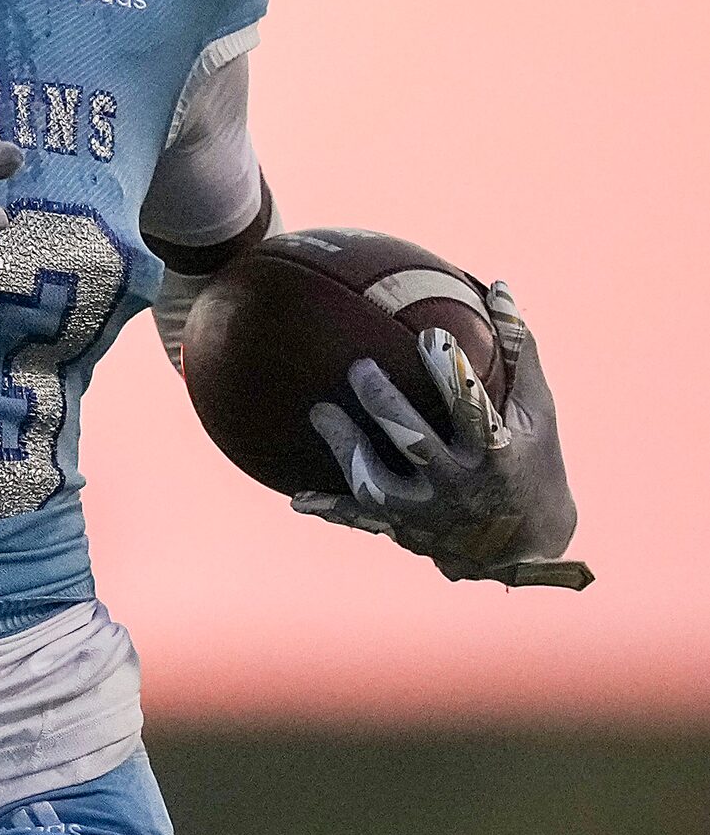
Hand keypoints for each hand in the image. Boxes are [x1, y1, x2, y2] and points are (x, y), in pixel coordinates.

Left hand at [294, 281, 589, 588]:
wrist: (526, 549)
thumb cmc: (533, 461)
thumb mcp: (537, 412)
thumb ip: (518, 350)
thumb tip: (497, 284)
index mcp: (496, 453)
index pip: (473, 409)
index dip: (451, 375)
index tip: (430, 336)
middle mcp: (461, 486)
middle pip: (417, 444)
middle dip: (386, 406)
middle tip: (359, 367)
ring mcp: (427, 513)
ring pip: (378, 484)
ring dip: (346, 449)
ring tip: (320, 412)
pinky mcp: (402, 529)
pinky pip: (359, 518)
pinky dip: (328, 508)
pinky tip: (297, 497)